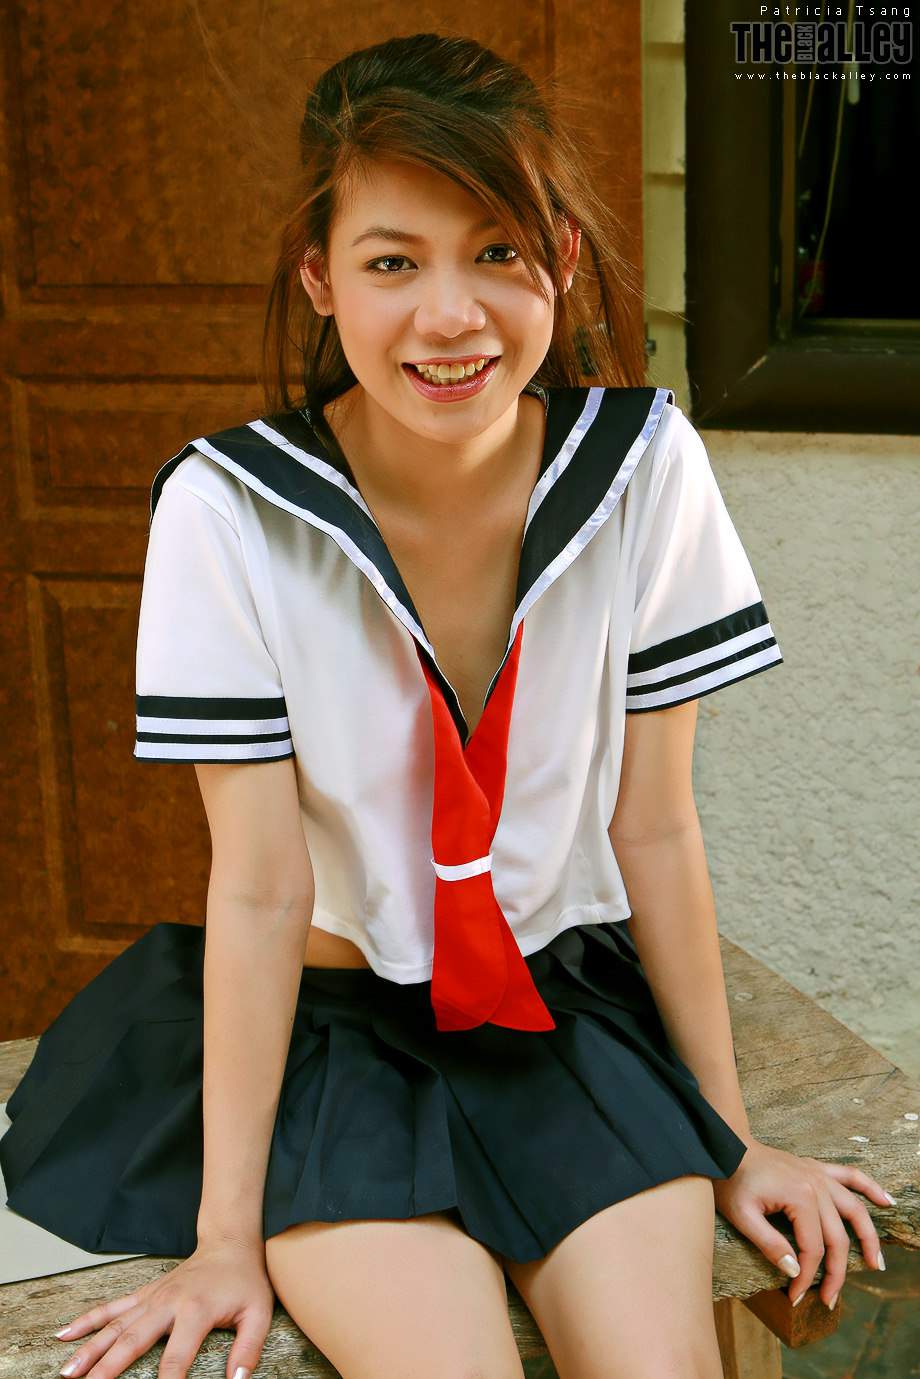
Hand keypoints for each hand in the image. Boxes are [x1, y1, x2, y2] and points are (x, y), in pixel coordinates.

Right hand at [52, 1238, 274, 1378]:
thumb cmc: (244, 1280)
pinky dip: (87, 1320)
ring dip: (89, 1349)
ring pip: (114, 1326)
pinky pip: (111, 1307)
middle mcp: (167, 1304)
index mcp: (196, 1312)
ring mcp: (152, 1298)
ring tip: (67, 1372)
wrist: (229, 1242)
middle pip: (132, 1342)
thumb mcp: (258, 1313)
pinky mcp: (144, 1294)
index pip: (176, 1358)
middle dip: (107, 1369)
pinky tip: (66, 1334)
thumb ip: (248, 1349)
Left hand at [712, 1138, 893, 1309]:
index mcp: (800, 1197)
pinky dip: (870, 1188)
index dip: (806, 1277)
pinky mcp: (817, 1169)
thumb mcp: (742, 1216)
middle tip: (829, 1301)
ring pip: (855, 1211)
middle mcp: (816, 1185)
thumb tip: (795, 1271)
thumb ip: (769, 1244)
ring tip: (878, 1265)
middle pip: (837, 1238)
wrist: (727, 1147)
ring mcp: (819, 1175)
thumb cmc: (732, 1180)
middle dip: (835, 1273)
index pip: (812, 1249)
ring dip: (869, 1238)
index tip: (794, 1298)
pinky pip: (851, 1176)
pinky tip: (887, 1202)